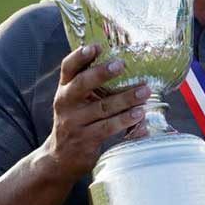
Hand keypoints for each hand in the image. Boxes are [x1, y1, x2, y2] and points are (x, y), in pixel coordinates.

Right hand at [46, 44, 149, 179]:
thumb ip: (89, 84)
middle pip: (82, 85)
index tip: (95, 46)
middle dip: (101, 74)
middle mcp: (66, 104)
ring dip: (125, 100)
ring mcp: (74, 123)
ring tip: (145, 92)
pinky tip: (140, 116)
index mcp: (64, 89)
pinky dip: (126, 122)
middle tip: (122, 65)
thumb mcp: (74, 101)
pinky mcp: (86, 141)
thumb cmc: (75, 121)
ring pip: (102, 108)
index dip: (80, 56)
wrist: (60, 158)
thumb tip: (121, 61)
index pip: (68, 68)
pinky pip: (108, 129)